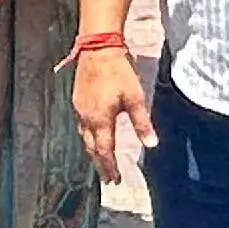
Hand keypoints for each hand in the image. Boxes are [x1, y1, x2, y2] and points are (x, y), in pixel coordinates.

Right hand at [72, 43, 155, 182]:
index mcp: (100, 120)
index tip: (115, 180)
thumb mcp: (135, 98)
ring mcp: (79, 108)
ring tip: (100, 159)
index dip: (110, 167)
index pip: (104, 151)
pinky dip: (88, 136)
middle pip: (91, 147)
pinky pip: (80, 125)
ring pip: (84, 136)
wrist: (97, 47)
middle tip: (107, 178)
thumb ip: (142, 123)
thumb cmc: (118, 72)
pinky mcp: (77, 99)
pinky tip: (93, 133)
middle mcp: (86, 118)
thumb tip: (151, 145)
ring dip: (92, 150)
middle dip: (100, 163)